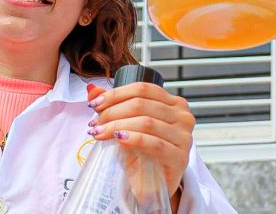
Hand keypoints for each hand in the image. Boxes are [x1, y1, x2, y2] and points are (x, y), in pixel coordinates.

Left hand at [86, 82, 193, 199]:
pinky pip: (155, 143)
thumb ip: (112, 106)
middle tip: (95, 123)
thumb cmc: (141, 154)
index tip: (94, 104)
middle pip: (142, 104)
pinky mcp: (180, 158)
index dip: (116, 94)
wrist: (151, 186)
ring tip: (99, 133)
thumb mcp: (125, 126)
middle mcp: (182, 117)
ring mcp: (184, 137)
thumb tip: (92, 89)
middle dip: (112, 111)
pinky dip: (134, 139)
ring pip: (147, 122)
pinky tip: (119, 139)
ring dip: (117, 125)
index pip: (143, 89)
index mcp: (173, 104)